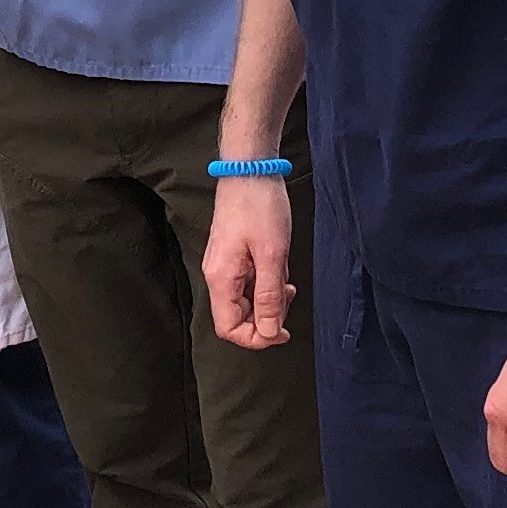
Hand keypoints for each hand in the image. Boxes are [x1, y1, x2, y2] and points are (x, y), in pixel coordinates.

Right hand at [202, 175, 295, 349]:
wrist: (250, 169)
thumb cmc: (259, 206)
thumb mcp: (272, 254)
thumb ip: (269, 296)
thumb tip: (270, 332)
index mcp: (221, 278)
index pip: (229, 328)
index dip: (255, 338)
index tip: (282, 333)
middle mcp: (217, 275)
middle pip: (236, 317)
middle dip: (265, 318)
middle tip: (289, 300)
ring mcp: (224, 264)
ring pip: (244, 300)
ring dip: (268, 299)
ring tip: (287, 282)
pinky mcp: (233, 255)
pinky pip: (248, 282)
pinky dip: (265, 283)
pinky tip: (280, 268)